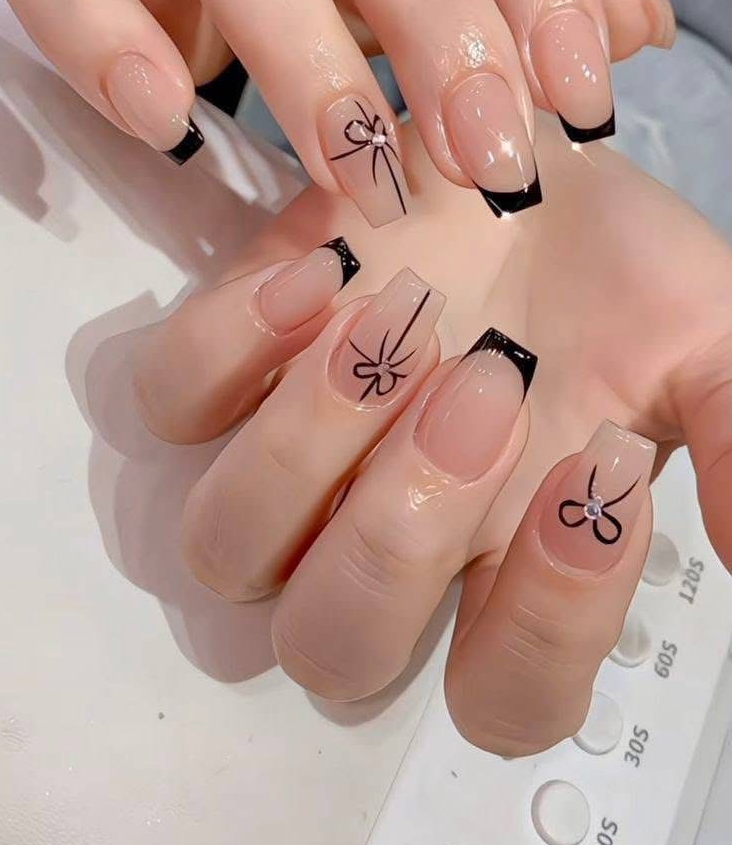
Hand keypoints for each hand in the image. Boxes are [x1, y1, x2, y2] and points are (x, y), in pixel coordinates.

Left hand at [131, 115, 731, 753]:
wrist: (528, 148)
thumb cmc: (616, 263)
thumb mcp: (707, 339)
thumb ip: (731, 439)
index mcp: (509, 561)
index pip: (502, 696)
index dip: (548, 617)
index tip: (595, 461)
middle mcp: (388, 531)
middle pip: (334, 645)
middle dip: (404, 528)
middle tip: (487, 380)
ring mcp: (296, 455)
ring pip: (227, 546)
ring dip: (307, 447)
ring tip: (397, 322)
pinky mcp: (234, 359)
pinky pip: (169, 406)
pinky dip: (227, 349)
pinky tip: (318, 277)